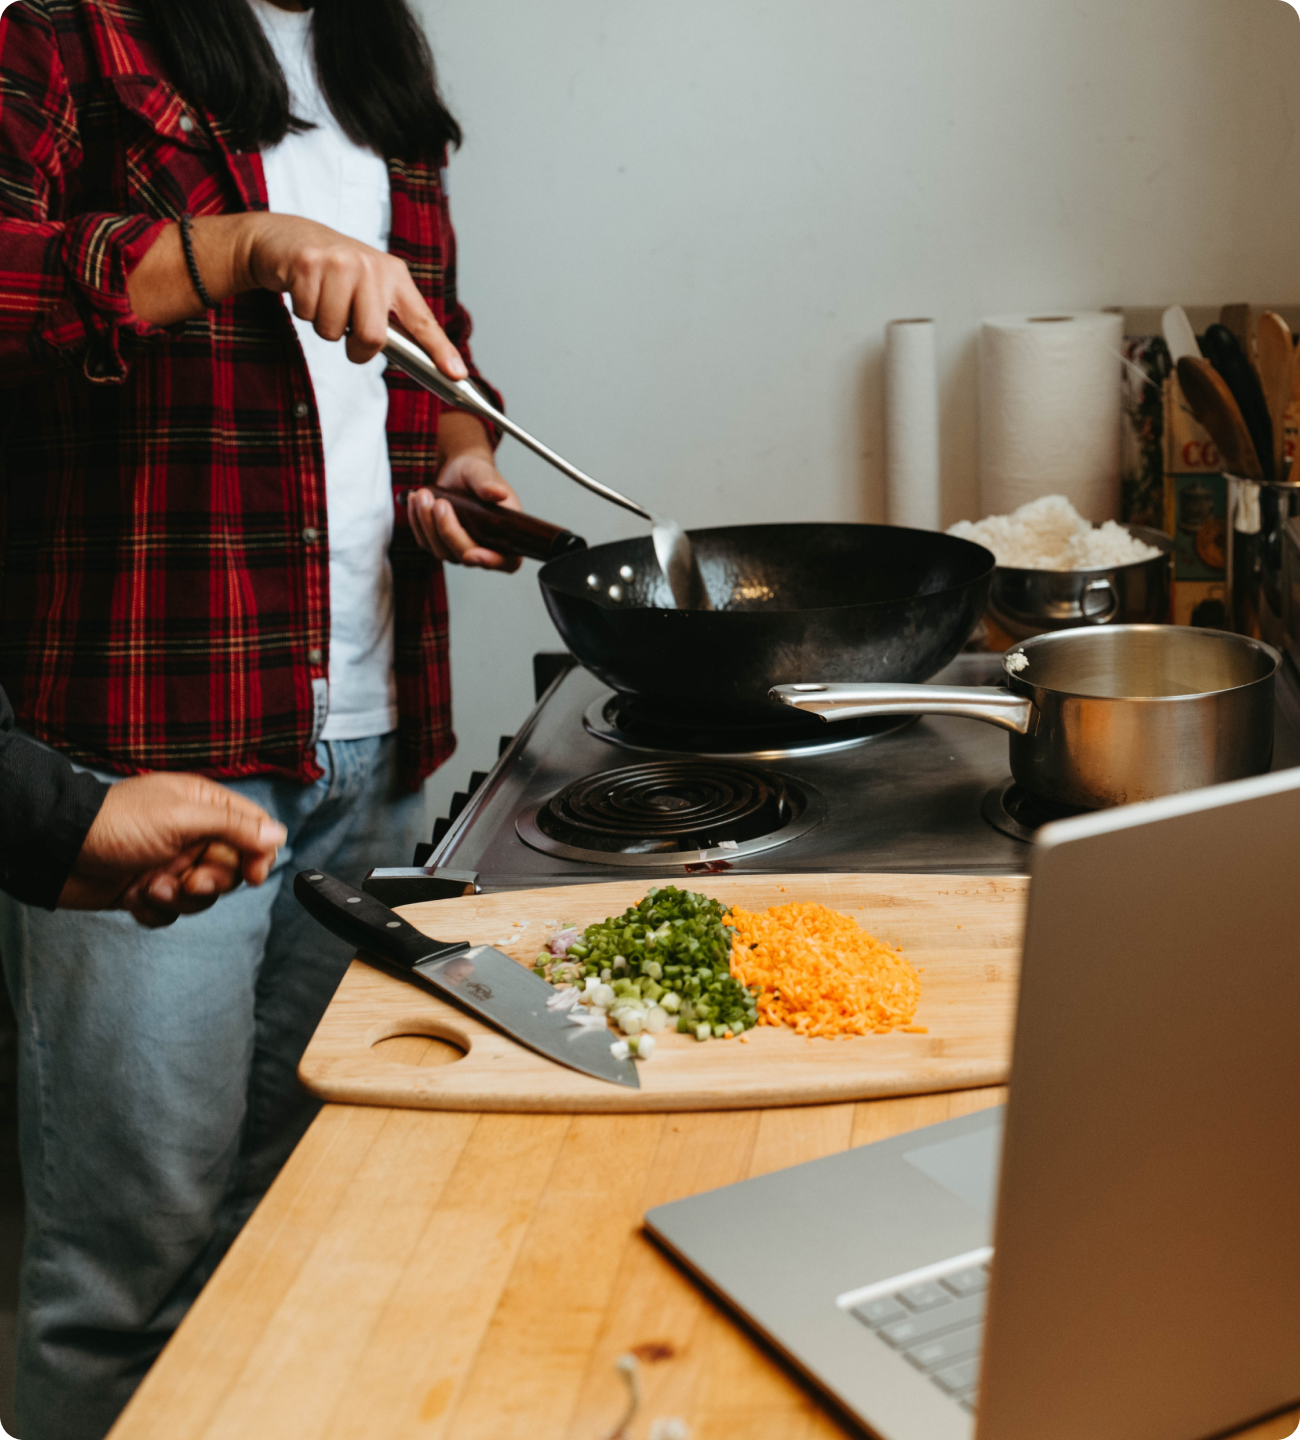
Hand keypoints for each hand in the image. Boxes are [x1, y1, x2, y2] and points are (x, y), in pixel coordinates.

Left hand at [59, 773, 286, 928]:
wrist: (57, 851)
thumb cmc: (116, 824)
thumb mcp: (182, 817)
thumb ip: (234, 826)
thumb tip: (278, 834)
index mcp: (203, 806)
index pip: (253, 829)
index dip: (258, 854)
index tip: (252, 875)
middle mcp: (191, 833)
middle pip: (231, 868)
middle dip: (212, 881)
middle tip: (190, 881)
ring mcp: (170, 862)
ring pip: (203, 895)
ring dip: (179, 898)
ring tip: (151, 887)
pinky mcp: (149, 889)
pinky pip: (173, 912)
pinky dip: (157, 911)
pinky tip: (135, 897)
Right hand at [241, 213, 462, 370]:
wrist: (284, 237)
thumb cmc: (332, 271)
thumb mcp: (368, 286)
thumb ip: (388, 318)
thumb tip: (413, 360)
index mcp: (395, 276)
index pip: (423, 321)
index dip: (441, 350)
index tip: (457, 374)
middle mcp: (372, 266)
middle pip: (373, 338)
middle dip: (356, 348)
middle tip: (348, 331)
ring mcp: (340, 263)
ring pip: (334, 330)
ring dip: (324, 325)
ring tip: (322, 298)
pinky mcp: (308, 263)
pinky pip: (307, 315)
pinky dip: (302, 311)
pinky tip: (304, 288)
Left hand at [408, 412, 523, 572]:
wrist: (458, 473)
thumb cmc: (476, 474)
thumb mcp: (481, 472)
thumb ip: (488, 484)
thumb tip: (499, 493)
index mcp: (507, 535)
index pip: (505, 561)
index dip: (490, 561)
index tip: (472, 554)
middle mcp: (485, 548)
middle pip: (465, 555)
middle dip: (448, 530)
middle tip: (439, 503)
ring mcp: (461, 550)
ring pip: (441, 551)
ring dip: (427, 524)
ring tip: (422, 494)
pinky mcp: (440, 545)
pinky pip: (425, 542)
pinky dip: (417, 521)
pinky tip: (414, 500)